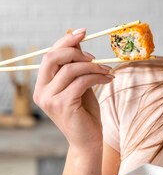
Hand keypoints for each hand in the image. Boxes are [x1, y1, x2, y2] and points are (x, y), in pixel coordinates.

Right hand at [33, 29, 113, 150]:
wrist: (88, 141)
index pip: (49, 55)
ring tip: (107, 71)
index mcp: (42, 85)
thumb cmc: (85, 114)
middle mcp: (41, 92)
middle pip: (53, 58)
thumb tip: (78, 40)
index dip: (65, 41)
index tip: (83, 32)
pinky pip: (81, 82)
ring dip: (93, 67)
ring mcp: (50, 99)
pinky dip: (97, 77)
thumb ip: (76, 66)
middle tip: (95, 57)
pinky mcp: (63, 105)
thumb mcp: (80, 85)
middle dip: (75, 51)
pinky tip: (108, 79)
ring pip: (71, 70)